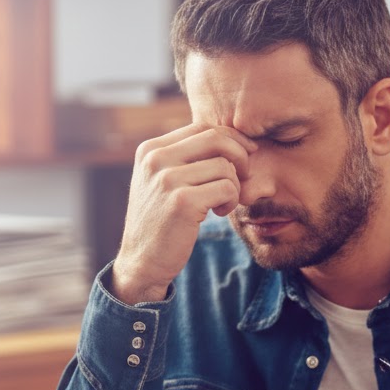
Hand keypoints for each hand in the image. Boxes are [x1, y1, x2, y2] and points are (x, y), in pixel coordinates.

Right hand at [110, 123, 256, 303]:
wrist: (142, 261)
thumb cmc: (161, 221)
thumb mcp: (162, 182)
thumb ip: (183, 158)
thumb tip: (228, 137)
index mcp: (150, 150)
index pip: (201, 127)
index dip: (230, 138)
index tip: (246, 153)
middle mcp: (155, 159)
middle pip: (216, 139)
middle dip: (240, 155)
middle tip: (244, 176)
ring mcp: (167, 179)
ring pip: (225, 166)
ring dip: (234, 186)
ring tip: (222, 203)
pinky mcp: (182, 202)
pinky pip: (227, 188)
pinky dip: (231, 201)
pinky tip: (218, 213)